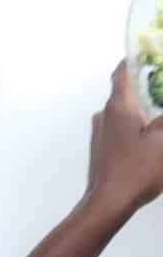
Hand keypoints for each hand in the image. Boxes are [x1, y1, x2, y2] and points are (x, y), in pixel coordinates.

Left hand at [82, 62, 162, 226]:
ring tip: (156, 111)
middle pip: (124, 93)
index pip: (122, 73)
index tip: (147, 52)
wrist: (108, 204)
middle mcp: (103, 116)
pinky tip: (147, 135)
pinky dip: (132, 127)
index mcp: (118, 106)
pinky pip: (118, 130)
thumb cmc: (136, 170)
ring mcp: (98, 135)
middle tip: (160, 86)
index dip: (134, 59)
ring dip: (138, 110)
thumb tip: (161, 116)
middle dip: (143, 88)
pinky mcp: (99, 151)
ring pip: (121, 113)